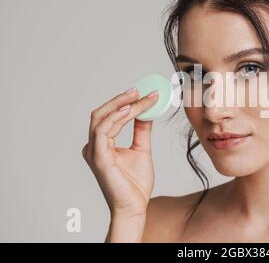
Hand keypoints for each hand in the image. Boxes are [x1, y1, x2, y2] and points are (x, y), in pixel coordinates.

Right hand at [82, 87, 158, 218]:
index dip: (125, 103)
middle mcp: (94, 146)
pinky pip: (104, 131)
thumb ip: (141, 130)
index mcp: (101, 144)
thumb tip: (146, 112)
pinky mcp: (99, 158)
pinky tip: (129, 110)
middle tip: (139, 90)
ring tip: (140, 97)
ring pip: (102, 118)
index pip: (110, 116)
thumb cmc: (135, 184)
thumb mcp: (141, 149)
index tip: (144, 94)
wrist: (135, 206)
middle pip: (102, 113)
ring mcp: (94, 152)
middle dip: (121, 99)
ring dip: (122, 105)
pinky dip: (116, 118)